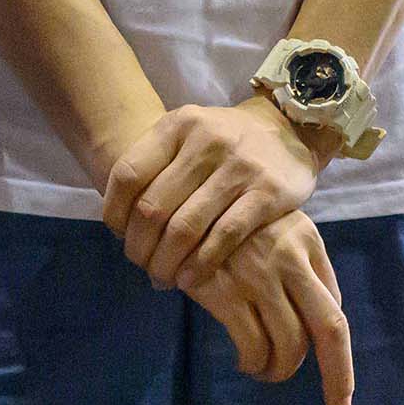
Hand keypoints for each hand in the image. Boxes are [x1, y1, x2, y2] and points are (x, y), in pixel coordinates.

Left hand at [102, 96, 318, 289]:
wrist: (289, 129)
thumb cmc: (224, 142)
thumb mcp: (187, 135)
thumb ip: (156, 168)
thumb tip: (121, 227)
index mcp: (177, 125)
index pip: (128, 174)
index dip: (115, 213)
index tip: (119, 236)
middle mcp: (205, 140)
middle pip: (152, 208)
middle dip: (139, 247)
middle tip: (142, 265)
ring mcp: (239, 166)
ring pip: (185, 228)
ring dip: (166, 263)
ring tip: (163, 277)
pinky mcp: (268, 193)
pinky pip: (224, 237)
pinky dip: (200, 265)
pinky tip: (190, 279)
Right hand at [183, 211, 354, 404]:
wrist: (174, 201)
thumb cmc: (226, 221)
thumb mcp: (270, 226)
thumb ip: (296, 263)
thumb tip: (315, 323)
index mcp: (306, 239)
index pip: (334, 304)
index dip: (338, 345)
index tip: (338, 374)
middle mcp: (290, 255)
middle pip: (330, 328)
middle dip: (339, 375)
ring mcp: (258, 273)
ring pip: (290, 344)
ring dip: (281, 370)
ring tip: (266, 371)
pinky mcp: (225, 289)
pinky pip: (252, 345)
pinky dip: (253, 363)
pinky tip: (245, 362)